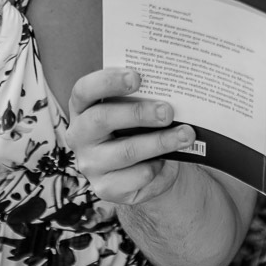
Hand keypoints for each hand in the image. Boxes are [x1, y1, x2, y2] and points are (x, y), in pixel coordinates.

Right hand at [65, 68, 194, 205]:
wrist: (145, 166)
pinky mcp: (106, 188)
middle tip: (168, 111)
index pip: (84, 90)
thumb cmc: (139, 126)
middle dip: (139, 113)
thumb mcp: (136, 108)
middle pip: (102, 119)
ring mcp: (90, 164)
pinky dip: (159, 167)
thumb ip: (142, 96)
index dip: (107, 81)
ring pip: (126, 151)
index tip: (136, 77)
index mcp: (82, 108)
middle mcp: (79, 135)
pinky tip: (169, 161)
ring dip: (160, 142)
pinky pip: (137, 176)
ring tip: (186, 135)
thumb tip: (172, 87)